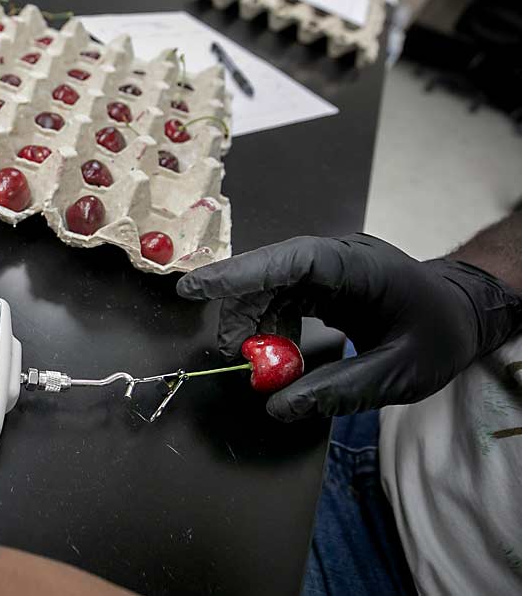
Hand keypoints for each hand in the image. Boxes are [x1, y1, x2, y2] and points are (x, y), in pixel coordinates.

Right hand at [176, 234, 521, 421]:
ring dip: (252, 321)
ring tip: (251, 361)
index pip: (294, 260)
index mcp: (362, 266)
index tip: (198, 288)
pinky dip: (269, 325)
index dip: (244, 273)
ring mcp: (330, 268)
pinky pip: (282, 296)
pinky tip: (273, 354)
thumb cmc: (441, 336)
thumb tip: (278, 407)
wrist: (464, 313)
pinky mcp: (324, 282)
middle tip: (226, 351)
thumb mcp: (399, 373)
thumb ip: (339, 390)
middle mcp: (339, 257)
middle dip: (239, 306)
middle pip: (271, 270)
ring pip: (271, 284)